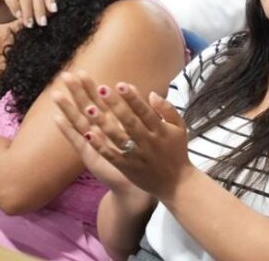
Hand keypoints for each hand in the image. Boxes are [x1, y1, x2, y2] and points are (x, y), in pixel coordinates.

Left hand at [53, 70, 195, 202]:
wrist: (176, 183)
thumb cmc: (177, 151)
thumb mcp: (180, 127)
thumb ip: (167, 109)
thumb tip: (151, 93)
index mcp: (161, 130)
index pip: (145, 111)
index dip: (133, 98)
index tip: (120, 84)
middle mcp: (148, 142)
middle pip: (129, 122)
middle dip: (115, 105)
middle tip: (101, 89)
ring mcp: (137, 156)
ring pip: (118, 138)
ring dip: (103, 123)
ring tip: (90, 108)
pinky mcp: (127, 167)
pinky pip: (112, 155)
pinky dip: (100, 145)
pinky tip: (89, 134)